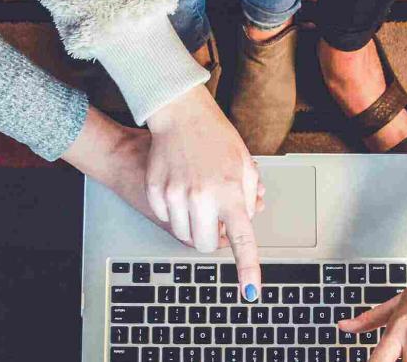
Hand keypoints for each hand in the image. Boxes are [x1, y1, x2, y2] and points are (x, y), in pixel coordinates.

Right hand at [145, 87, 264, 299]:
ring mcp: (175, 195)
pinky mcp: (155, 191)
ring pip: (183, 235)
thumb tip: (248, 220)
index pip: (242, 240)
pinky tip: (180, 187)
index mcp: (230, 193)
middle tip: (215, 217)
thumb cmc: (216, 137)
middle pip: (205, 245)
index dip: (248, 269)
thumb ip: (250, 196)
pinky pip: (166, 219)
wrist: (180, 114)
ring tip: (198, 196)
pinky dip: (174, 211)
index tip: (251, 292)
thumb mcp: (245, 164)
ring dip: (193, 224)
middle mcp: (202, 197)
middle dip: (211, 238)